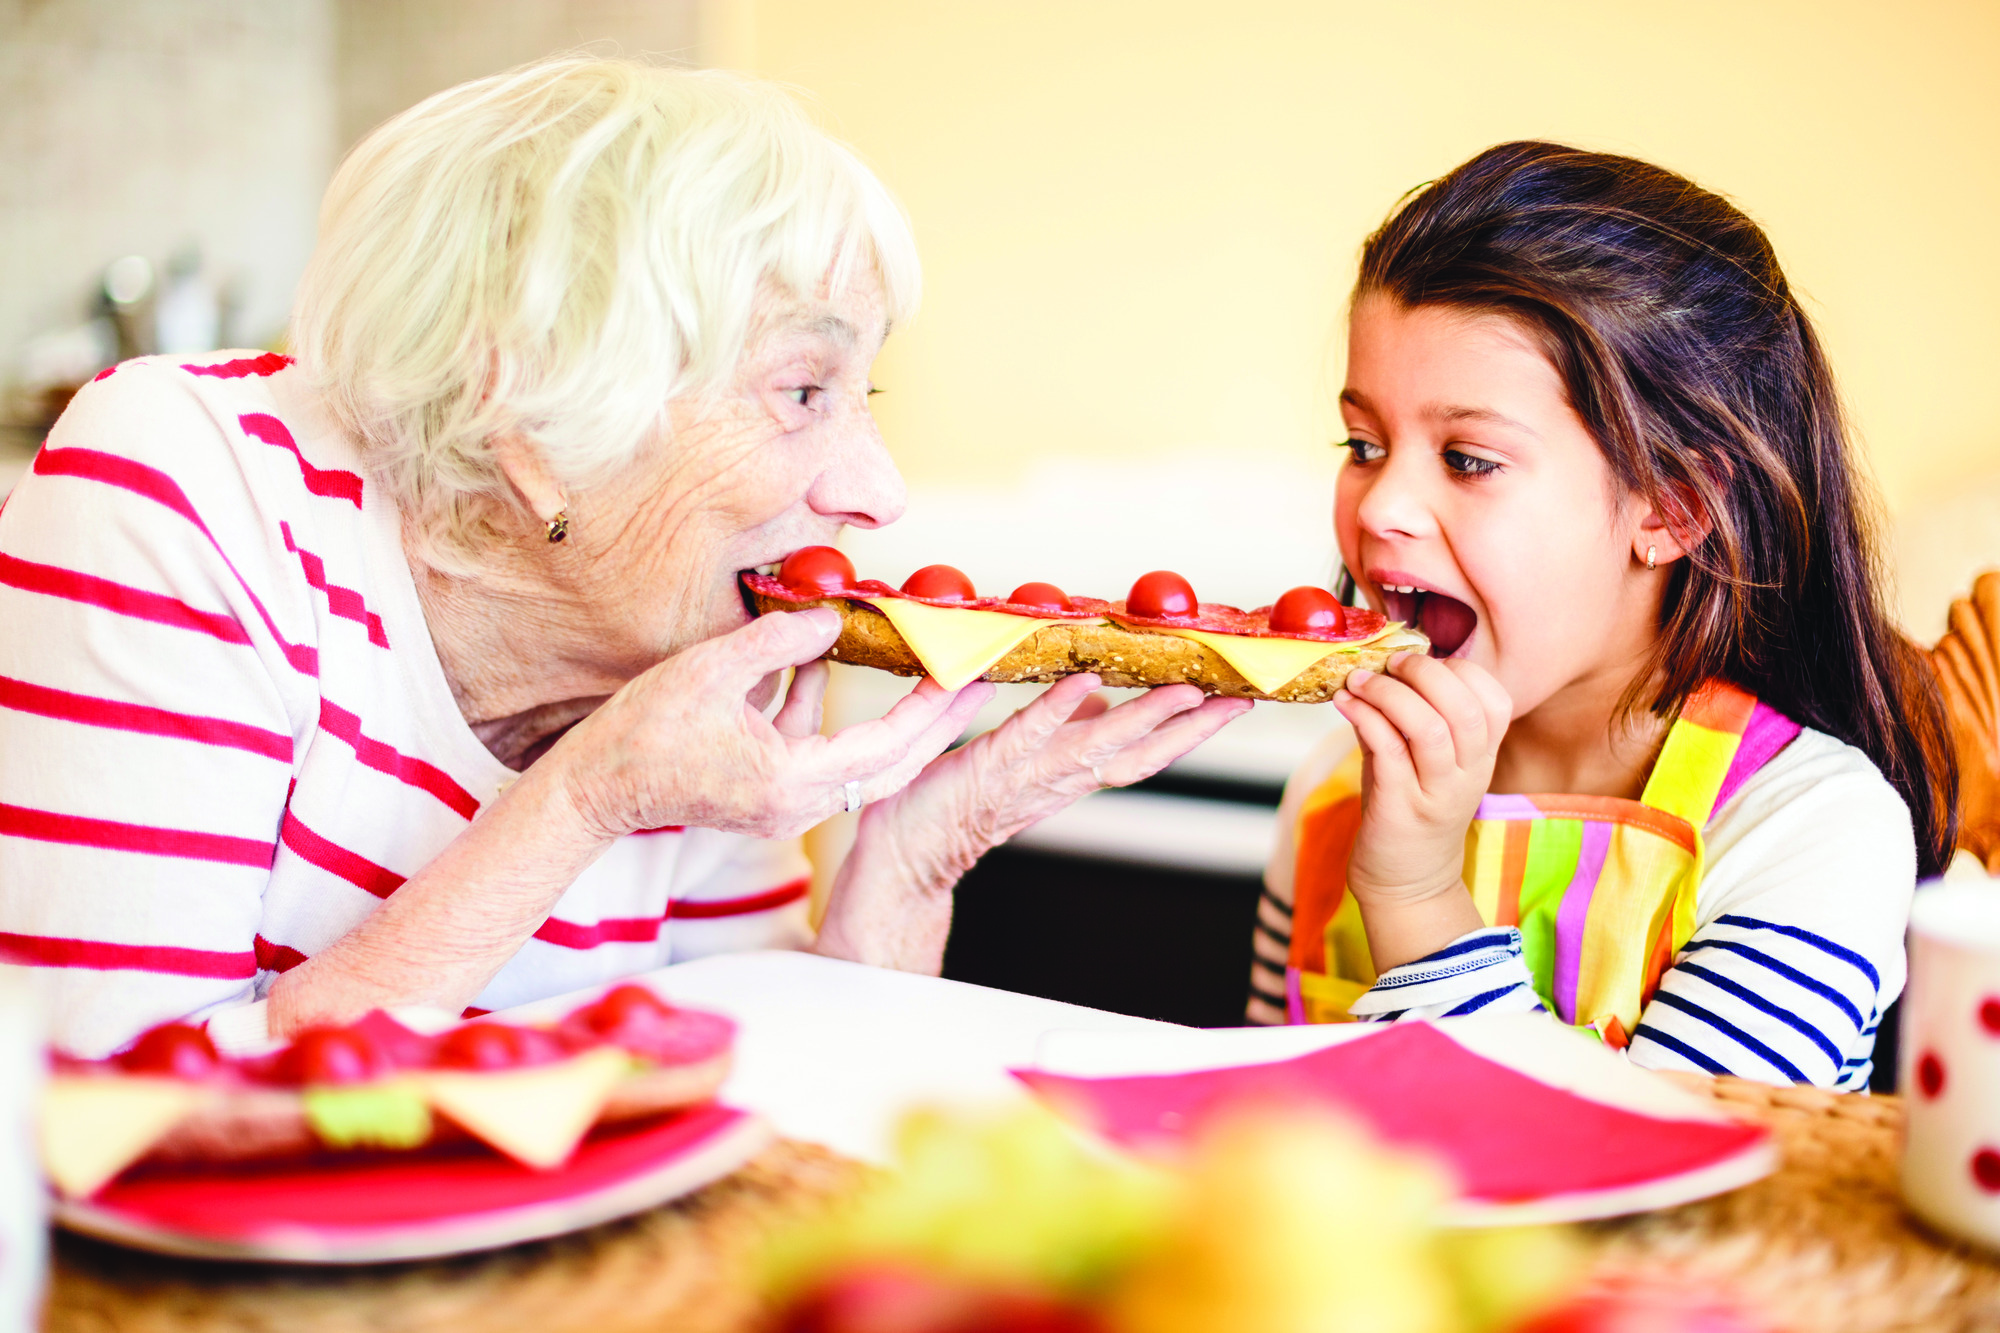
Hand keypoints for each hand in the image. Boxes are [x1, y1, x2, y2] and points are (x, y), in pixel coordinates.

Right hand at [555, 609, 990, 840]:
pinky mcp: (766, 793)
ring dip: (889, 720)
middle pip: (887, 767)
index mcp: (788, 783)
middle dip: (933, 724)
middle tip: (974, 684)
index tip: (963, 676)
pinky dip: (826, 711)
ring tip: (926, 674)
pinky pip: (815, 751)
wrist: (592, 790)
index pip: (882, 748)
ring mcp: (782, 804)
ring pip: (857, 763)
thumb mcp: (711, 670)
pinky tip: (824, 660)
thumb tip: (831, 619)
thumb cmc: (641, 734)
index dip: (928, 711)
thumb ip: (778, 643)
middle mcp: (794, 804)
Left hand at [814, 675, 1250, 970]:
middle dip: (1194, 728)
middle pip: (1141, 755)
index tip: (1232, 701)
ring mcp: (1026, 776)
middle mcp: (1058, 781)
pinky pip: (1029, 733)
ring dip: (1145, 718)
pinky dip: (1058, 710)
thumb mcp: (1017, 759)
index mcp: (1067, 777)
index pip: (1142, 751)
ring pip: (1100, 747)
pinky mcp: (988, 767)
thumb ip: (1059, 731)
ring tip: (1186, 689)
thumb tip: (1096, 697)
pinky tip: (1086, 684)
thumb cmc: (948, 808)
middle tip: (1242, 698)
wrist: (900, 860)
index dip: (1190, 729)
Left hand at [1334, 653, 1510, 919]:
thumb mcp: (1418, 758)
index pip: (1494, 699)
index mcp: (1482, 756)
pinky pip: (1388, 751)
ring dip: (1388, 694)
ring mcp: (1436, 793)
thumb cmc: (1410, 809)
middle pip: (1463, 707)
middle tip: (1389, 666)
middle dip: (1423, 673)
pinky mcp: (1400, 808)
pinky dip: (1364, 718)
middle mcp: (1468, 774)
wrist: (1406, 880)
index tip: (1420, 663)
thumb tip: (1375, 669)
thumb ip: (1404, 715)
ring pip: (1428, 727)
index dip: (1459, 670)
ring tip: (1359, 683)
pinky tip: (1345, 704)